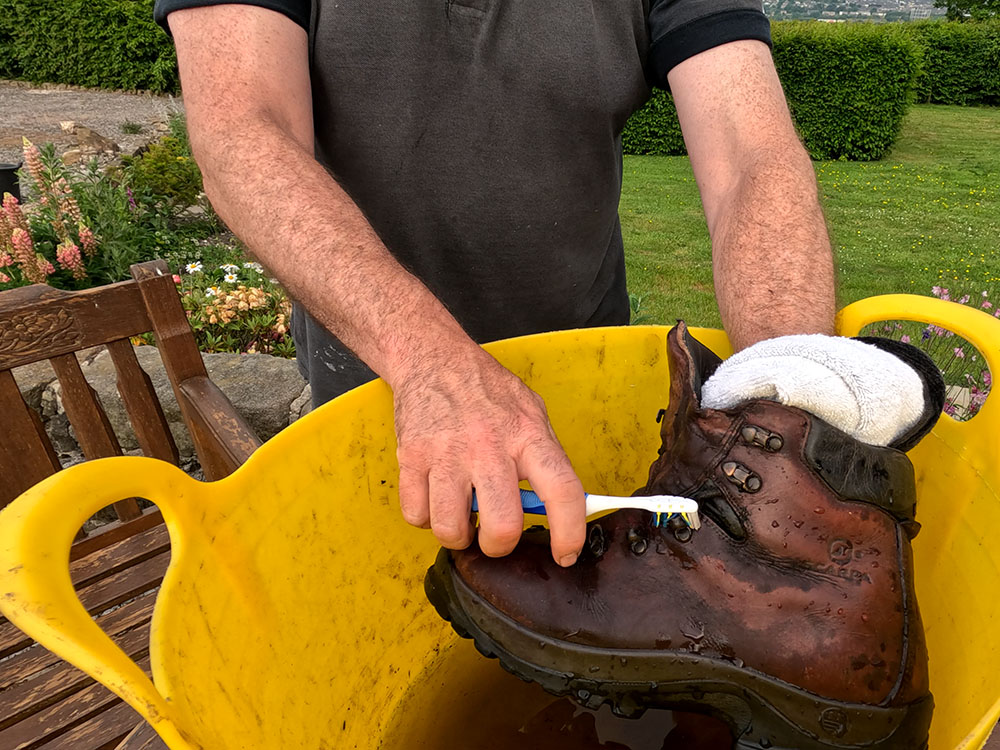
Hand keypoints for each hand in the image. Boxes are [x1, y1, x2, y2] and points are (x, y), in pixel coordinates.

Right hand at [393, 346, 585, 565]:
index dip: (569, 533)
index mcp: (527, 434)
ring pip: (451, 528)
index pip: (562, 492)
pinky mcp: (412, 457)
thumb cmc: (485, 389)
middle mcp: (489, 446)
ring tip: (460, 515)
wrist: (433, 358)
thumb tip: (562, 506)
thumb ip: (544, 457)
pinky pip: (416, 515)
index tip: (566, 554)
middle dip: (499, 545)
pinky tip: (435, 496)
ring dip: (457, 535)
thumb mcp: (531, 412)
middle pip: (502, 526)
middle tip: (495, 534)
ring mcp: (447, 453)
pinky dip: (425, 517)